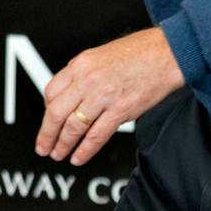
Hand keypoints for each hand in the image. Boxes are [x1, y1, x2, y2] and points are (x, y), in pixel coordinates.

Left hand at [35, 27, 183, 166]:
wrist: (168, 54)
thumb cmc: (138, 53)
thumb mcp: (99, 56)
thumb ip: (82, 75)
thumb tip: (69, 97)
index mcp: (80, 65)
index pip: (51, 92)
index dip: (46, 111)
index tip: (48, 122)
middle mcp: (88, 80)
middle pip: (56, 113)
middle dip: (47, 134)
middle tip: (43, 148)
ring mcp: (104, 96)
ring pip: (74, 127)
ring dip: (63, 145)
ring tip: (58, 155)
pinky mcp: (122, 110)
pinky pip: (97, 135)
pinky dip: (85, 150)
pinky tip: (78, 157)